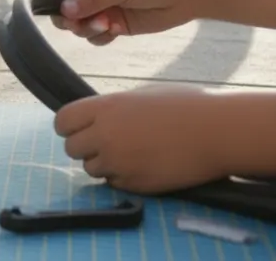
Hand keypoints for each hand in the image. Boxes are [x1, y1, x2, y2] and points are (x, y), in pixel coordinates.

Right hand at [37, 0, 204, 45]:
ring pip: (77, 23)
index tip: (41, 9)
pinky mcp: (114, 23)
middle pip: (62, 6)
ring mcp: (102, 5)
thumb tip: (63, 11)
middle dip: (68, 17)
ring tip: (106, 24)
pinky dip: (100, 36)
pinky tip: (115, 30)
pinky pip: (94, 35)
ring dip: (87, 28)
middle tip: (77, 22)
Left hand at [54, 85, 227, 193]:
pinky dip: (122, 178)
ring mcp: (118, 162)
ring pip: (90, 168)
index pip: (62, 121)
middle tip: (104, 144)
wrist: (216, 133)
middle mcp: (105, 135)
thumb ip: (111, 109)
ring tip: (128, 155)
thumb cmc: (184, 106)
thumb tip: (93, 117)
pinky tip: (142, 166)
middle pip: (71, 148)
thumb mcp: (139, 96)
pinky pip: (114, 183)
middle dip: (85, 147)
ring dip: (103, 164)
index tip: (79, 129)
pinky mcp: (134, 184)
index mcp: (105, 108)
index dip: (68, 126)